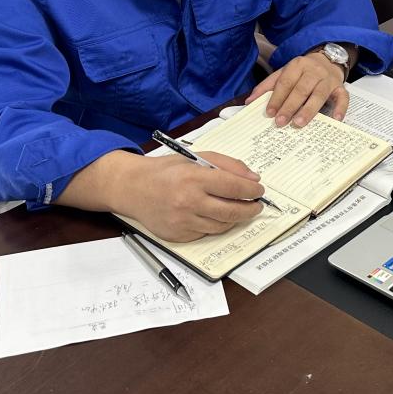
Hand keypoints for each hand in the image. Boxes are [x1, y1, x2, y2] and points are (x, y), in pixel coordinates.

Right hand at [72, 150, 267, 242]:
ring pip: (222, 226)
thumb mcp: (195, 157)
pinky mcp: (178, 236)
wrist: (133, 188)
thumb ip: (226, 165)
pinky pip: (206, 233)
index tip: (259, 190)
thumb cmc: (166, 170)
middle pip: (232, 211)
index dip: (252, 190)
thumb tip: (252, 178)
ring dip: (236, 219)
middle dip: (250, 209)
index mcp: (194, 178)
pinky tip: (218, 216)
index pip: (233, 187)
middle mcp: (188, 201)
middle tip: (257, 205)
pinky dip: (216, 225)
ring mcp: (183, 221)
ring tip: (240, 210)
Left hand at [244, 52, 346, 126]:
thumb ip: (267, 86)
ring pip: (319, 94)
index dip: (277, 98)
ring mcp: (328, 79)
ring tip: (299, 123)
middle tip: (281, 122)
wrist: (328, 60)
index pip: (285, 82)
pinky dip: (341, 108)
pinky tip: (336, 119)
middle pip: (301, 89)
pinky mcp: (340, 87)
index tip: (269, 112)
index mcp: (297, 65)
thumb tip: (249, 101)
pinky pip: (343, 97)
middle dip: (290, 106)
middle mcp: (314, 71)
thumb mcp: (284, 73)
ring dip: (309, 109)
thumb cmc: (302, 72)